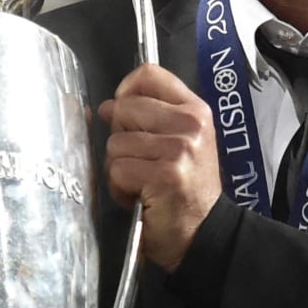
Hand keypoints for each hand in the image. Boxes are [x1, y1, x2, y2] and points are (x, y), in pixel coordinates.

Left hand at [98, 64, 222, 270]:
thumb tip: (104, 107)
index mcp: (195, 110)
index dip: (126, 92)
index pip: (148, 74)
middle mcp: (191, 124)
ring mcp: (179, 149)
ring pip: (116, 143)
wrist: (204, 233)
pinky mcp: (165, 174)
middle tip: (143, 162)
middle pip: (125, 108)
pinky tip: (141, 197)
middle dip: (121, 138)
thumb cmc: (185, 189)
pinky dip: (121, 188)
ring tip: (143, 183)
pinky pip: (117, 170)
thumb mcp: (177, 142)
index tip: (126, 116)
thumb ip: (146, 117)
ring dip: (120, 169)